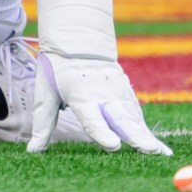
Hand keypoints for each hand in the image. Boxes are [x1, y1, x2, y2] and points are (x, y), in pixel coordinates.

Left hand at [32, 51, 170, 154]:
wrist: (79, 39)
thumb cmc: (57, 68)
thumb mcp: (45, 92)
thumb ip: (43, 123)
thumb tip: (33, 151)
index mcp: (80, 95)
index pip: (92, 118)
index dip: (102, 132)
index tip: (114, 145)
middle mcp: (102, 95)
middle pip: (121, 119)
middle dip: (135, 135)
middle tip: (149, 150)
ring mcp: (117, 92)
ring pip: (133, 117)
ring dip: (146, 135)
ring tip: (159, 153)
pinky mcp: (125, 92)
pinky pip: (137, 114)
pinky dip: (147, 130)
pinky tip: (158, 147)